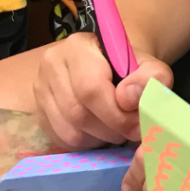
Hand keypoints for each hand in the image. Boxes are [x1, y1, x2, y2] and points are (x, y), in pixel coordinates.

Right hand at [33, 32, 172, 150]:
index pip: (91, 89)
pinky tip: (101, 133)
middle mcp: (52, 64)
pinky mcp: (38, 110)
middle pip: (78, 113)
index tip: (138, 124)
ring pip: (69, 130)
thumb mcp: (151, 67)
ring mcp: (40, 88)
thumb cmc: (131, 67)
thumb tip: (128, 99)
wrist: (111, 66)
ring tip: (118, 130)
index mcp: (78, 47)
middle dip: (111, 129)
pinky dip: (86, 143)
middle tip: (131, 131)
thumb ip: (151, 78)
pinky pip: (61, 139)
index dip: (117, 114)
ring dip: (99, 138)